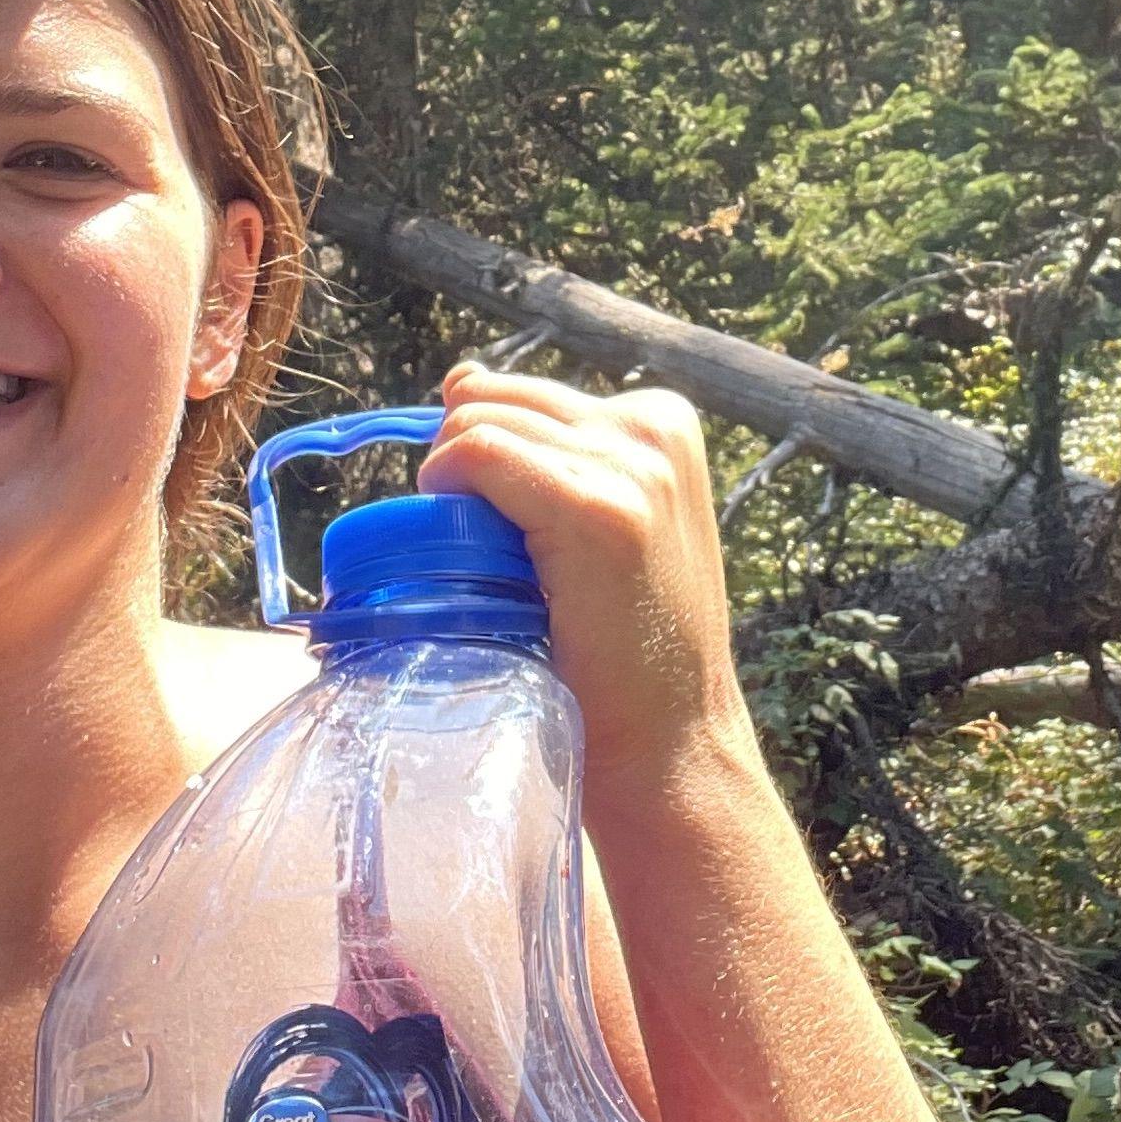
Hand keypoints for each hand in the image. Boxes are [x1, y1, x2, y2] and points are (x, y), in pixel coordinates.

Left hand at [417, 365, 758, 814]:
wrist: (669, 745)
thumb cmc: (625, 648)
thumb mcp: (601, 524)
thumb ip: (543, 451)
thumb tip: (457, 376)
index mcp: (662, 419)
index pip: (522, 394)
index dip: (488, 455)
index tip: (510, 533)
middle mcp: (653, 426)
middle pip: (494, 399)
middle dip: (465, 466)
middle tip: (497, 562)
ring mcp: (632, 465)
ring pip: (477, 423)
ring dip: (455, 492)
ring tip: (499, 572)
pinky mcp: (598, 509)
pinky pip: (477, 455)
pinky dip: (450, 492)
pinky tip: (478, 559)